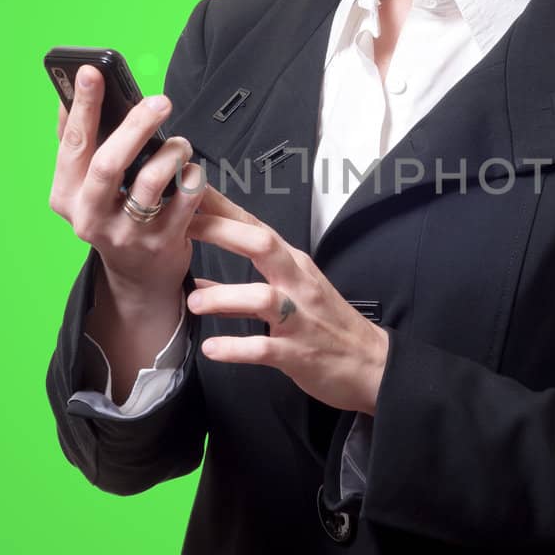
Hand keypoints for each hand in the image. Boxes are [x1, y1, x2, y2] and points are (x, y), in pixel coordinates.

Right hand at [49, 65, 215, 300]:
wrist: (138, 274)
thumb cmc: (112, 214)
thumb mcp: (85, 187)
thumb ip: (78, 145)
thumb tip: (70, 94)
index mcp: (66, 197)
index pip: (73, 144)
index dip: (83, 105)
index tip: (93, 71)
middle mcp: (90, 218)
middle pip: (109, 164)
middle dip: (136, 125)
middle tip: (160, 101)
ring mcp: (127, 234)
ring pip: (152, 180)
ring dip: (172, 151)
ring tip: (180, 143)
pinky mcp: (162, 244)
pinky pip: (186, 198)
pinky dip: (193, 176)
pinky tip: (192, 171)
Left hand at [185, 193, 389, 415]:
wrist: (370, 362)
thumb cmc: (326, 325)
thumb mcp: (289, 295)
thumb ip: (240, 288)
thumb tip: (197, 281)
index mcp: (293, 264)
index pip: (255, 226)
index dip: (222, 208)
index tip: (190, 191)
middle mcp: (297, 283)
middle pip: (263, 245)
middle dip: (223, 232)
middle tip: (184, 227)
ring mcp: (300, 317)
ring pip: (262, 297)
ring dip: (224, 297)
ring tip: (193, 302)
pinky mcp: (299, 353)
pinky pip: (265, 348)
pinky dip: (236, 347)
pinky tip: (212, 347)